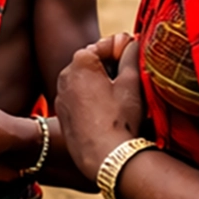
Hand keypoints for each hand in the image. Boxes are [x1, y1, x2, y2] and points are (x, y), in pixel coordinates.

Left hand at [56, 37, 143, 181]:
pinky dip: (91, 98)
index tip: (137, 60)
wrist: (104, 157)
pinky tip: (107, 112)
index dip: (125, 50)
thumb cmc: (120, 118)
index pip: (107, 45)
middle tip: (131, 80)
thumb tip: (132, 41)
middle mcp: (65, 73)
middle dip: (111, 67)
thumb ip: (131, 56)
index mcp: (81, 60)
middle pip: (94, 62)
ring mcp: (61, 93)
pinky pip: (79, 97)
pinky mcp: (61, 111)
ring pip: (85, 80)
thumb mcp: (132, 83)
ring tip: (120, 99)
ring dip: (101, 83)